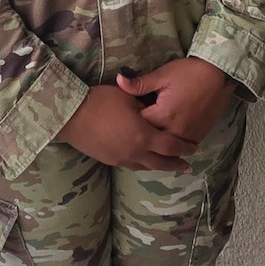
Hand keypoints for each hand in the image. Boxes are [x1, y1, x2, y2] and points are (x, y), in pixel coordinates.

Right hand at [59, 85, 198, 170]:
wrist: (71, 115)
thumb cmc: (101, 101)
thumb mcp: (128, 98)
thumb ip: (144, 106)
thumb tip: (152, 111)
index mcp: (144, 136)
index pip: (171, 145)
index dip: (184, 148)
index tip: (193, 148)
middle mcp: (135, 152)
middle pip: (161, 163)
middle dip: (175, 164)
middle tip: (186, 166)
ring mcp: (121, 158)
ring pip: (145, 167)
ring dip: (158, 166)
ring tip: (166, 165)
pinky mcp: (108, 160)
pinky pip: (131, 165)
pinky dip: (142, 164)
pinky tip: (142, 161)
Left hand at [118, 58, 231, 144]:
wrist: (218, 74)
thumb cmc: (189, 72)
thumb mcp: (162, 75)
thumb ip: (139, 84)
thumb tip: (118, 81)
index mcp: (163, 115)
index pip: (139, 126)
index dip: (130, 121)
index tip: (126, 117)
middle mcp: (175, 130)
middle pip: (152, 141)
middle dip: (143, 136)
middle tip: (135, 130)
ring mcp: (189, 135)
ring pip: (167, 148)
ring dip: (158, 144)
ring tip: (149, 139)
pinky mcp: (199, 135)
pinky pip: (182, 147)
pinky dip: (173, 145)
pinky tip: (167, 140)